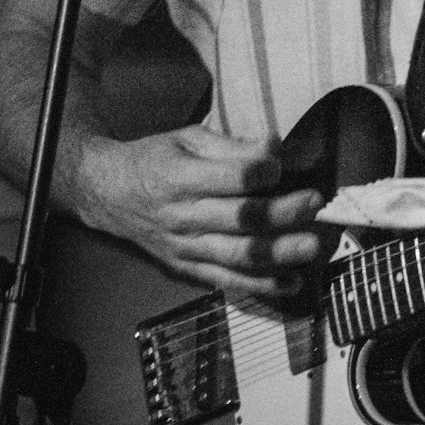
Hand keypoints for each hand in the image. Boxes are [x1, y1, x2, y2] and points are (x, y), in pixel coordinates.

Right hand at [78, 124, 324, 296]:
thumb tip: (275, 148)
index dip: (261, 171)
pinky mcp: (187, 268)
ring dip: (279, 253)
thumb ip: (233, 146)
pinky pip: (227, 281)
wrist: (108, 194)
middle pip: (240, 219)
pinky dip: (261, 285)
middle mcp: (182, 216)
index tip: (281, 163)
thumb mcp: (188, 138)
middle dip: (282, 213)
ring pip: (238, 255)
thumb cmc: (155, 159)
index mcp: (181, 177)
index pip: (230, 178)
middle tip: (316, 203)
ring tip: (310, 246)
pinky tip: (291, 282)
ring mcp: (185, 247)